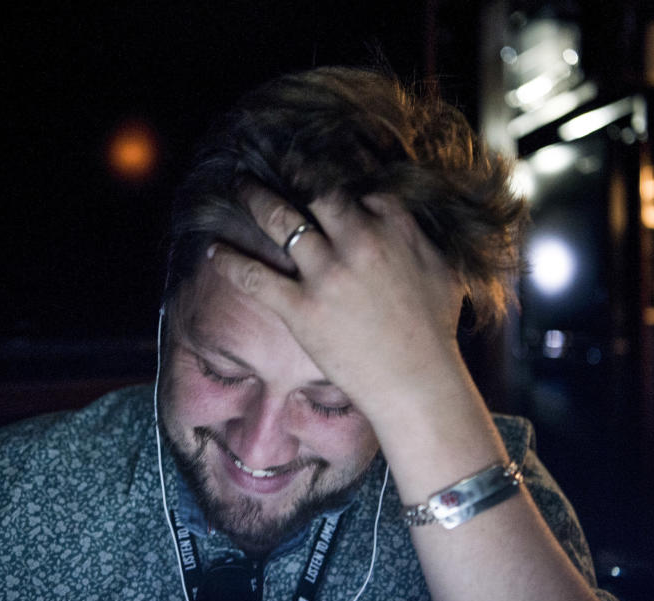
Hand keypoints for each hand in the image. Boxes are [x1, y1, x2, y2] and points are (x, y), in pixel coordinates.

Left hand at [209, 185, 466, 429]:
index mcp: (393, 227)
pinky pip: (254, 276)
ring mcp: (326, 273)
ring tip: (239, 185)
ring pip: (278, 219)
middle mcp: (358, 241)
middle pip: (313, 191)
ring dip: (254, 197)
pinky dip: (229, 260)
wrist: (418, 382)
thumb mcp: (440, 269)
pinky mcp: (301, 308)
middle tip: (272, 166)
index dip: (335, 188)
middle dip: (290, 173)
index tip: (318, 186)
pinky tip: (213, 250)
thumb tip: (395, 219)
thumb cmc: (434, 331)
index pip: (356, 190)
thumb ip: (415, 237)